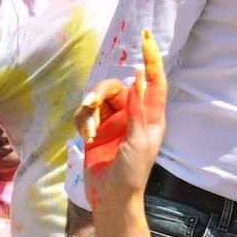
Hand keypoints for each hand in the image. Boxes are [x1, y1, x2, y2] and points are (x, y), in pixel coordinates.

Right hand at [75, 29, 165, 208]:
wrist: (111, 196)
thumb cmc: (132, 173)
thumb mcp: (139, 141)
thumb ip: (138, 110)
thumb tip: (138, 81)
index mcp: (151, 116)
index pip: (154, 82)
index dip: (151, 60)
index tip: (147, 40)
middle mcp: (133, 114)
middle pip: (116, 86)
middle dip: (100, 92)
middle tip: (91, 102)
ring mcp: (113, 121)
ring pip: (97, 99)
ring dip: (88, 111)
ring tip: (89, 132)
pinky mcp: (96, 129)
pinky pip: (85, 113)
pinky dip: (83, 122)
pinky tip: (86, 137)